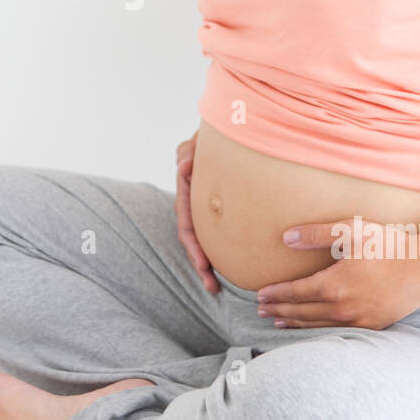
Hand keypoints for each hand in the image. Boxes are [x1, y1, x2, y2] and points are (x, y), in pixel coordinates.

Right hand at [175, 130, 219, 295]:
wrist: (232, 131)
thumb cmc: (215, 135)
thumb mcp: (197, 141)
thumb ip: (189, 151)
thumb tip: (185, 166)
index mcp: (187, 190)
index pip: (186, 223)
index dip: (194, 246)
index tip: (204, 264)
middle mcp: (193, 203)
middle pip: (193, 239)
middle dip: (200, 264)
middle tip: (211, 286)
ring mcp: (205, 208)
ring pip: (205, 240)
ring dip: (207, 264)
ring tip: (216, 287)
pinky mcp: (220, 211)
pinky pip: (220, 234)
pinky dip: (223, 252)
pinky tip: (235, 268)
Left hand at [255, 215, 419, 329]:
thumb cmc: (389, 245)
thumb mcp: (351, 230)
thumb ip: (316, 233)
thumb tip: (286, 238)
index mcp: (334, 285)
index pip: (294, 293)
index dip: (275, 294)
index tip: (259, 295)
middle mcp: (342, 308)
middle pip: (301, 312)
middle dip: (279, 310)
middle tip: (260, 311)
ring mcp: (358, 320)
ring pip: (318, 325)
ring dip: (295, 323)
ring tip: (278, 322)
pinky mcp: (372, 326)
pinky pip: (337, 331)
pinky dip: (319, 330)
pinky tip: (313, 328)